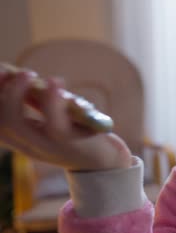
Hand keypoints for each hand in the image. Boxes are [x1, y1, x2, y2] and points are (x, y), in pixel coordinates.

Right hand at [0, 69, 131, 171]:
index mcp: (22, 139)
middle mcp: (29, 145)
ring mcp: (48, 146)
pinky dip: (51, 100)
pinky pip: (54, 123)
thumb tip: (20, 75)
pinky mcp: (71, 143)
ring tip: (29, 73)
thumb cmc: (80, 135)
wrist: (108, 163)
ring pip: (17, 124)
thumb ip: (37, 103)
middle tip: (8, 70)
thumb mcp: (53, 119)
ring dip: (16, 94)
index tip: (0, 72)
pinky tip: (56, 81)